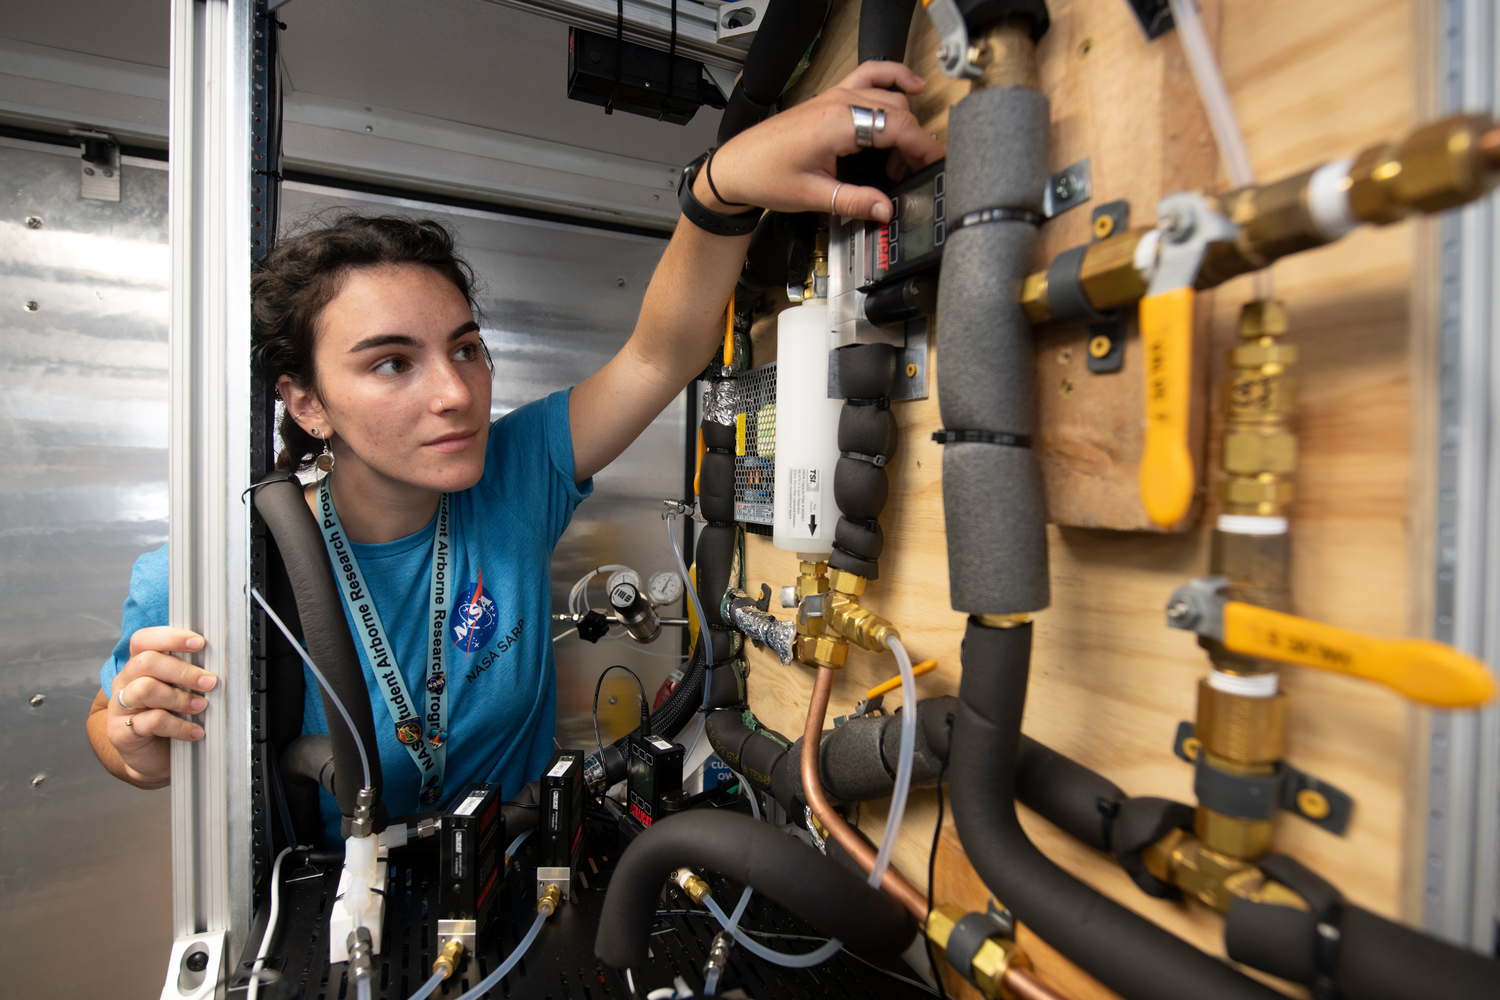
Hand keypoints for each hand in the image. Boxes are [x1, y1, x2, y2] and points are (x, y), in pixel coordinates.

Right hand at [107, 626, 216, 784]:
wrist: (151, 757)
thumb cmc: (168, 718)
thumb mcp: (178, 691)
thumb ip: (188, 675)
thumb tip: (217, 663)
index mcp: (138, 666)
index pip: (144, 640)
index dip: (170, 637)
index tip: (198, 643)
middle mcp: (125, 682)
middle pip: (146, 662)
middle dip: (183, 671)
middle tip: (209, 682)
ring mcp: (120, 706)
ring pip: (145, 689)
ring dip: (179, 697)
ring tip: (200, 707)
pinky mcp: (120, 731)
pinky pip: (151, 721)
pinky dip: (179, 726)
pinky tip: (194, 731)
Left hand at [697, 61, 943, 223]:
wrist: (736, 167)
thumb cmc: (764, 176)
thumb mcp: (814, 196)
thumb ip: (855, 201)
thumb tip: (886, 209)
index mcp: (837, 124)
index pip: (897, 127)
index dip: (923, 147)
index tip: (936, 164)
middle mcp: (838, 102)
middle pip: (898, 111)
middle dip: (915, 142)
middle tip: (915, 173)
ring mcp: (834, 96)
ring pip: (889, 94)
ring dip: (904, 121)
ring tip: (903, 155)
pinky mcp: (829, 98)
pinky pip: (870, 77)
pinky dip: (893, 79)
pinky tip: (910, 87)